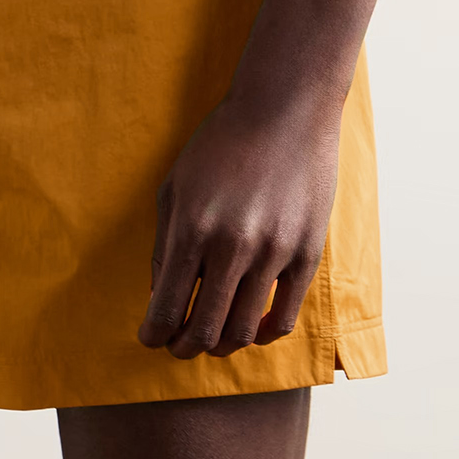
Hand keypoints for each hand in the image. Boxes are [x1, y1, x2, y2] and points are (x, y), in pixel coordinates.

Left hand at [138, 89, 343, 359]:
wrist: (284, 110)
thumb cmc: (221, 146)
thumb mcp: (174, 189)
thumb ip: (163, 247)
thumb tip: (159, 298)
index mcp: (192, 231)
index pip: (165, 309)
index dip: (154, 335)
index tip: (152, 338)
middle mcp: (232, 247)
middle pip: (204, 330)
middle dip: (184, 348)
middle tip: (179, 347)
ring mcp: (274, 252)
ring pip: (243, 331)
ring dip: (221, 346)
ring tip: (213, 340)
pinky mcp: (307, 253)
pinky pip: (283, 317)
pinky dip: (262, 335)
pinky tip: (250, 329)